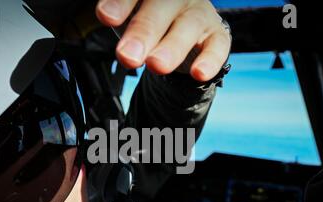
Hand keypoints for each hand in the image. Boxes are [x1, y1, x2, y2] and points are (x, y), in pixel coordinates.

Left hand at [95, 0, 230, 81]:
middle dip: (143, 32)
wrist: (178, 34)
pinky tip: (198, 73)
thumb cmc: (148, 22)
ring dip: (172, 47)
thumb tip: (110, 26)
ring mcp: (199, 13)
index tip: (106, 17)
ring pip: (188, 26)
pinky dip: (209, 60)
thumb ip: (118, 19)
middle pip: (161, 7)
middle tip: (127, 56)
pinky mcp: (216, 35)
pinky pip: (217, 46)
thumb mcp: (127, 18)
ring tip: (156, 66)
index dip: (121, 3)